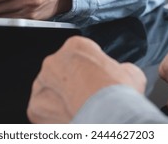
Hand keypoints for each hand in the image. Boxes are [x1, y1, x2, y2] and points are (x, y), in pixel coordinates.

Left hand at [27, 36, 146, 122]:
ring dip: (60, 99)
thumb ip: (119, 68)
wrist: (108, 121)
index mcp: (76, 46)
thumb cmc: (119, 97)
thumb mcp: (131, 73)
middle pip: (61, 70)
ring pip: (49, 90)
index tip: (95, 79)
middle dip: (71, 83)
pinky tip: (71, 120)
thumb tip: (121, 72)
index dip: (90, 68)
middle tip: (87, 97)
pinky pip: (43, 111)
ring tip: (79, 111)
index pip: (79, 53)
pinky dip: (53, 117)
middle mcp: (54, 61)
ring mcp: (42, 84)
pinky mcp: (35, 108)